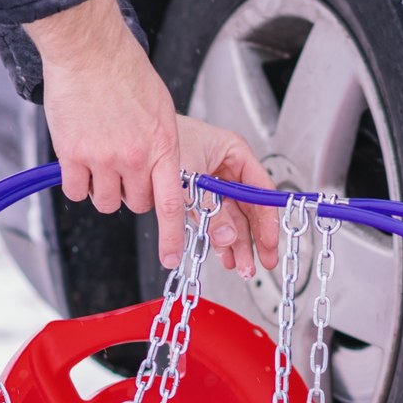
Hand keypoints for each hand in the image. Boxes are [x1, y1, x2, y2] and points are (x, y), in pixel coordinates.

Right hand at [25, 0, 185, 266]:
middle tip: (124, 167)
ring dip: (103, 188)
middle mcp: (134, 156)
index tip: (172, 259)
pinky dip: (78, 182)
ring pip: (105, 201)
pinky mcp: (71, 155)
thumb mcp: (160, 110)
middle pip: (135, 204)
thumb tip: (157, 175)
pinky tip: (80, 157)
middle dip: (132, 193)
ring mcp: (102, 158)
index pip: (172, 204)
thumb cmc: (125, 72)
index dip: (172, 237)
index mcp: (163, 145)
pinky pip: (77, 191)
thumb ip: (161, 147)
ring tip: (100, 156)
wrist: (89, 49)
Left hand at [176, 115, 278, 276]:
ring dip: (237, 243)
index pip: (260, 189)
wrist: (132, 136)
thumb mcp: (189, 178)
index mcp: (234, 152)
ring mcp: (215, 183)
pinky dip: (219, 238)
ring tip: (242, 266)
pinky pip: (215, 220)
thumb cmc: (160, 141)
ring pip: (233, 218)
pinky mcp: (200, 195)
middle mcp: (228, 168)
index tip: (270, 242)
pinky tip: (225, 255)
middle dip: (255, 238)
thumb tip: (227, 237)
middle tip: (263, 261)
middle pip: (250, 208)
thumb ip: (210, 209)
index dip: (268, 219)